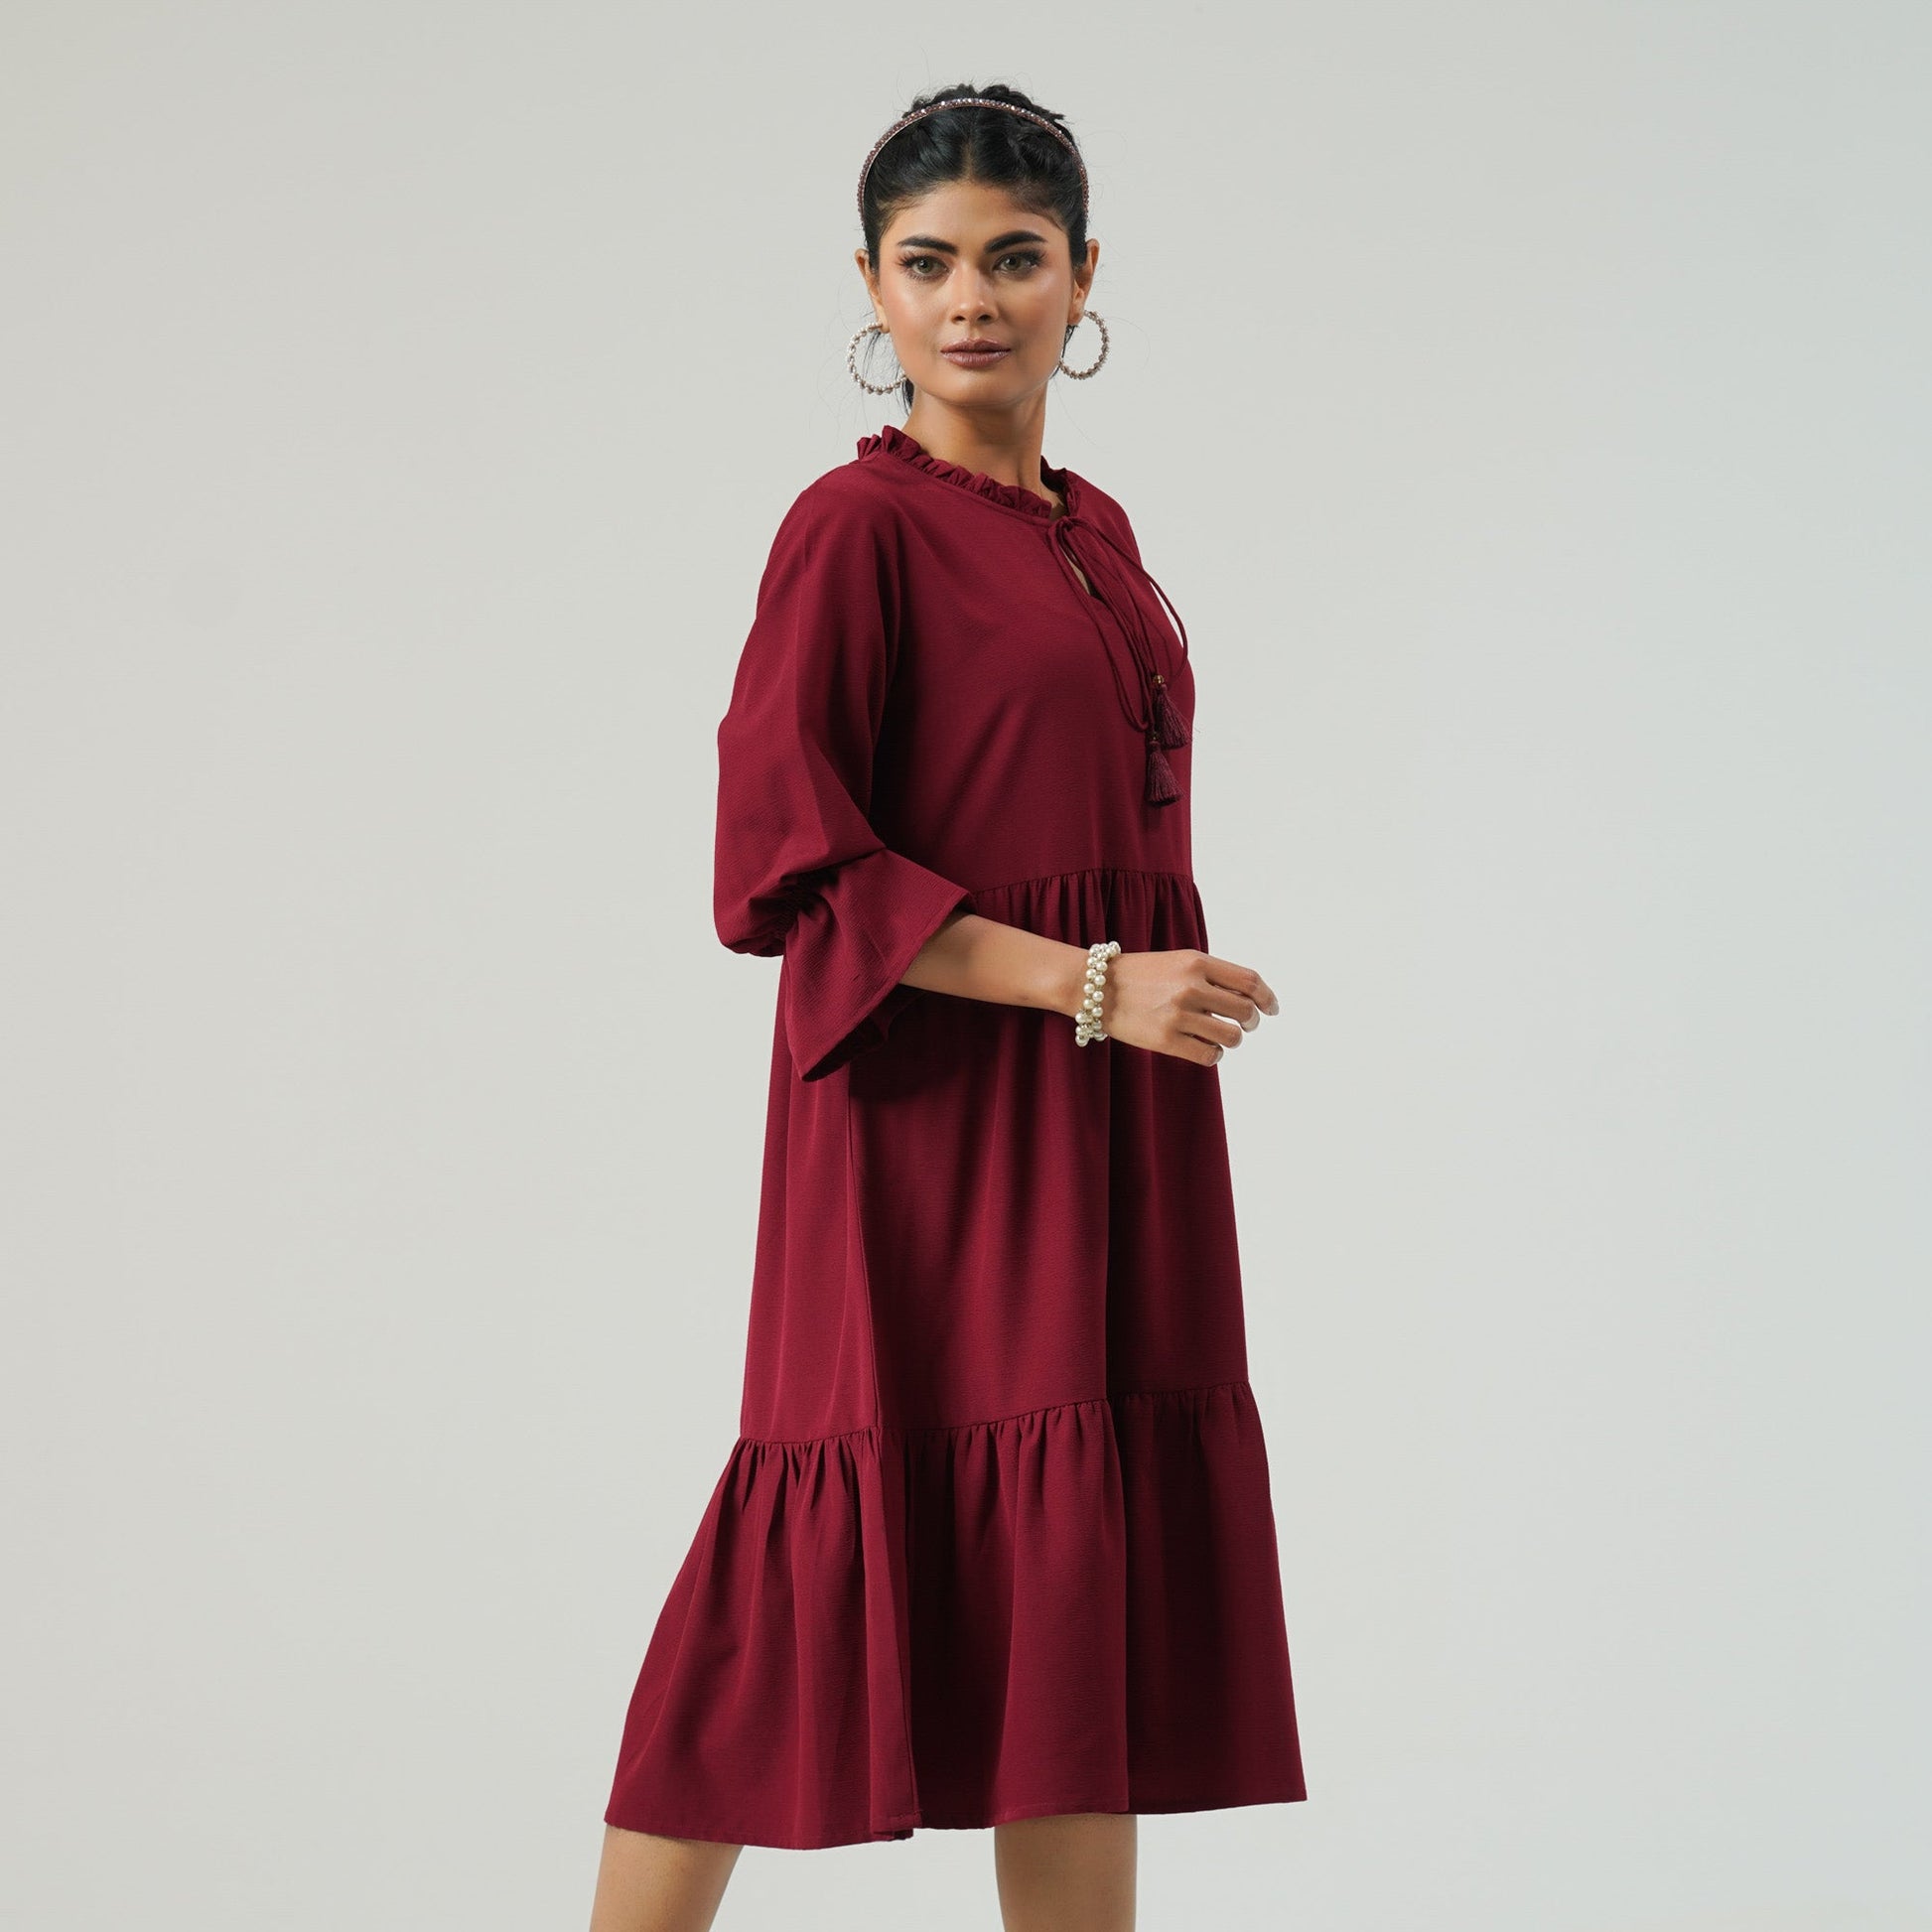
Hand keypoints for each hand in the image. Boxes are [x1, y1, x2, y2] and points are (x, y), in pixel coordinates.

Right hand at [1097, 948, 1280, 1064]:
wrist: (1095, 987)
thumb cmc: (1140, 974)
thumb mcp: (1177, 961)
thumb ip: (1211, 974)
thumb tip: (1248, 997)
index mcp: (1197, 962)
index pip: (1249, 981)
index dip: (1267, 997)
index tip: (1271, 1008)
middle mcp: (1191, 986)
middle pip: (1245, 1011)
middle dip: (1251, 1022)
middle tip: (1246, 1026)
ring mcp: (1179, 1014)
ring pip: (1231, 1036)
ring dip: (1233, 1040)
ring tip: (1222, 1038)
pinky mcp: (1166, 1039)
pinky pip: (1209, 1055)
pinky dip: (1214, 1055)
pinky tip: (1205, 1049)